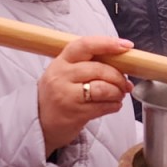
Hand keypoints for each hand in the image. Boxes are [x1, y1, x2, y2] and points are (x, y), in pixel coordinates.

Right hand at [37, 36, 134, 156]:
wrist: (40, 122)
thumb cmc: (59, 93)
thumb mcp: (65, 72)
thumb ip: (88, 63)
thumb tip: (122, 60)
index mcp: (61, 61)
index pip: (85, 45)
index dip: (108, 43)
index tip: (126, 46)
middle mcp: (61, 76)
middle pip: (99, 69)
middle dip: (119, 76)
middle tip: (126, 83)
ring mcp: (66, 96)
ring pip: (103, 88)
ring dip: (118, 92)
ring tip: (120, 94)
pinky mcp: (74, 114)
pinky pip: (103, 106)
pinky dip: (114, 105)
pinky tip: (114, 105)